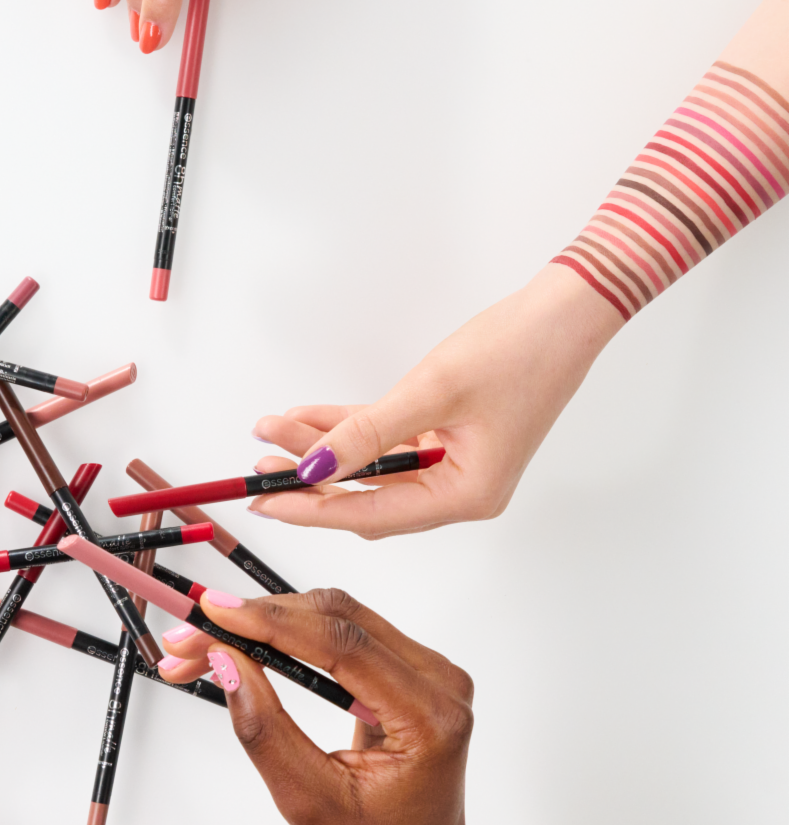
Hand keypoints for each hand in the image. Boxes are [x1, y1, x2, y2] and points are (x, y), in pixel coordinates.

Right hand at [161, 588, 489, 824]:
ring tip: (204, 648)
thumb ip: (266, 730)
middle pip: (336, 619)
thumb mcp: (310, 803)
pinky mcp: (409, 673)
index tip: (211, 614)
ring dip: (265, 625)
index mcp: (428, 718)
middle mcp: (438, 683)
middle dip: (254, 622)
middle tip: (188, 640)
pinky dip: (288, 638)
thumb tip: (226, 664)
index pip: (341, 645)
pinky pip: (343, 636)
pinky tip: (245, 650)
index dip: (269, 622)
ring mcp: (429, 673)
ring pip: (335, 619)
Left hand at [249, 264, 623, 537]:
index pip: (370, 515)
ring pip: (370, 468)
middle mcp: (461, 490)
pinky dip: (348, 431)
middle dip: (311, 480)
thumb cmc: (520, 351)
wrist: (566, 309)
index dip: (312, 509)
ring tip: (273, 435)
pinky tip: (306, 419)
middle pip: (366, 497)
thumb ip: (364, 435)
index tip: (267, 503)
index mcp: (467, 496)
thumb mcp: (429, 393)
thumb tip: (311, 468)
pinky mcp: (447, 436)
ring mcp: (454, 465)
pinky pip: (385, 442)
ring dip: (322, 451)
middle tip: (259, 472)